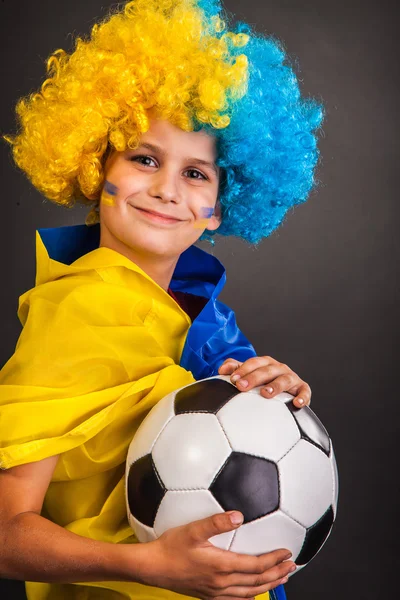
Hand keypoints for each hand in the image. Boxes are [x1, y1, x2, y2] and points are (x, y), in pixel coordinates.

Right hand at [140, 511, 295, 598]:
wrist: (153, 567)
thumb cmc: (171, 547)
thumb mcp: (193, 529)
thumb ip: (216, 522)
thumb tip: (238, 516)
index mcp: (221, 566)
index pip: (256, 565)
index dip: (274, 560)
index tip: (287, 552)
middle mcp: (222, 583)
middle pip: (257, 582)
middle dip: (277, 574)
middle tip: (292, 567)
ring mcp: (216, 592)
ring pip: (249, 593)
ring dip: (268, 586)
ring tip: (281, 579)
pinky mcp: (209, 596)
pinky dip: (250, 596)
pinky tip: (253, 592)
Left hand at [218, 356, 310, 408]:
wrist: (285, 392)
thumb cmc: (263, 383)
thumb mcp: (249, 374)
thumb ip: (235, 369)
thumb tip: (222, 369)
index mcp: (265, 363)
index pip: (253, 363)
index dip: (243, 369)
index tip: (233, 380)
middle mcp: (279, 368)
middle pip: (267, 370)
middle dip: (254, 378)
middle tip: (241, 387)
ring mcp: (291, 378)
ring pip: (285, 379)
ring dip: (276, 385)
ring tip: (266, 393)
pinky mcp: (302, 389)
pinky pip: (305, 391)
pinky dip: (303, 397)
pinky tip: (297, 403)